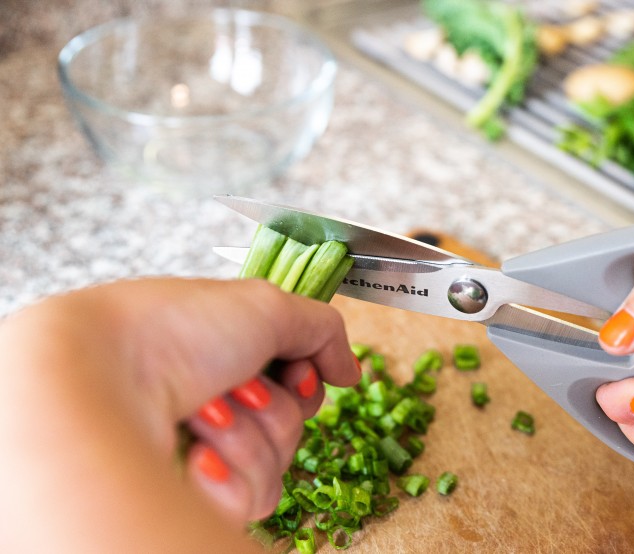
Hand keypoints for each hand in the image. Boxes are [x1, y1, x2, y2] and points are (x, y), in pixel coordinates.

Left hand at [0, 278, 359, 551]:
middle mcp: (219, 404)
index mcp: (232, 359)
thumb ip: (323, 330)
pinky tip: (193, 454)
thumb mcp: (266, 307)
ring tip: (200, 413)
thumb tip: (350, 371)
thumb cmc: (171, 329)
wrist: (98, 378)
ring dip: (244, 435)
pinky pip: (250, 498)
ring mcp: (205, 451)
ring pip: (277, 466)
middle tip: (234, 386)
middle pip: (293, 428)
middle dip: (271, 407)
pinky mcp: (193, 494)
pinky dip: (227, 472)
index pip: (300, 387)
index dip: (307, 383)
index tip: (297, 373)